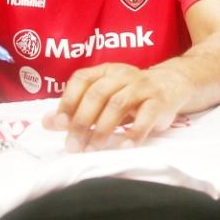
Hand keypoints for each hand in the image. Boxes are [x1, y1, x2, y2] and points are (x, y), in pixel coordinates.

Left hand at [43, 63, 190, 151]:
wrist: (172, 84)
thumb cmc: (131, 94)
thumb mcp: (104, 97)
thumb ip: (76, 109)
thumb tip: (46, 122)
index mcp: (106, 71)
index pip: (81, 80)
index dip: (68, 101)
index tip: (60, 124)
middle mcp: (123, 74)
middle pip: (98, 94)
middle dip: (82, 122)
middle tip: (74, 146)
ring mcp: (143, 86)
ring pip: (118, 104)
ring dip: (103, 129)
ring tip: (94, 149)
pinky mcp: (160, 101)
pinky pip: (146, 116)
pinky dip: (133, 133)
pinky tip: (124, 146)